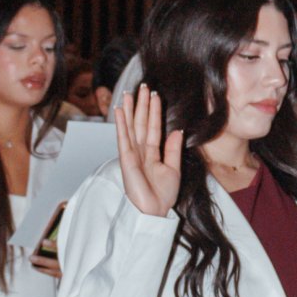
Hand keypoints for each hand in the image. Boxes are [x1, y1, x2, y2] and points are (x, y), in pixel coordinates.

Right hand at [114, 85, 183, 216]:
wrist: (155, 211)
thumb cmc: (162, 195)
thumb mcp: (173, 168)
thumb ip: (173, 149)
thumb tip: (176, 131)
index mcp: (152, 153)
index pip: (154, 127)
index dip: (154, 111)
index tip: (155, 95)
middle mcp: (141, 151)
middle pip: (142, 123)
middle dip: (142, 104)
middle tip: (142, 86)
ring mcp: (132, 154)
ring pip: (132, 126)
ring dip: (131, 109)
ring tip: (130, 92)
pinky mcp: (126, 159)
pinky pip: (124, 137)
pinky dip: (122, 123)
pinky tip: (121, 110)